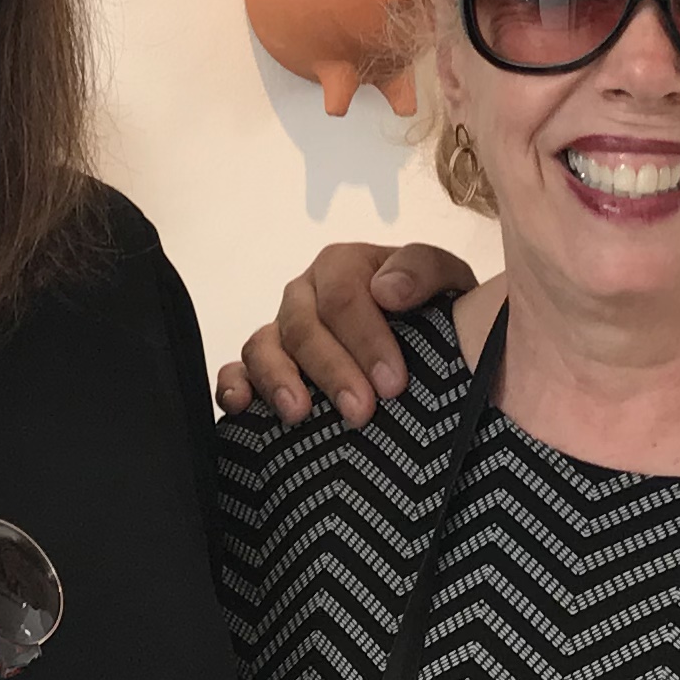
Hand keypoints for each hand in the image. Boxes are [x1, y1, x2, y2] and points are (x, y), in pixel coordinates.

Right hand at [213, 241, 479, 425]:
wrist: (431, 341)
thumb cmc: (434, 311)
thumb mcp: (447, 280)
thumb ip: (423, 270)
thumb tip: (387, 290)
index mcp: (343, 266)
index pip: (343, 296)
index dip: (366, 339)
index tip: (393, 383)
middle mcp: (304, 295)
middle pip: (303, 326)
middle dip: (331, 370)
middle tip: (361, 412)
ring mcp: (279, 330)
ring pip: (263, 347)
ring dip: (278, 380)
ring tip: (299, 413)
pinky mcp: (263, 366)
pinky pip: (235, 370)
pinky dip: (232, 386)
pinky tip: (242, 406)